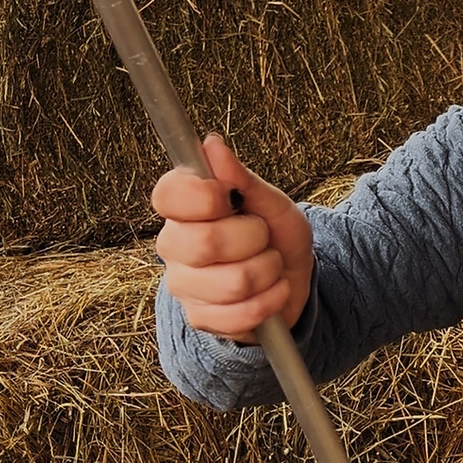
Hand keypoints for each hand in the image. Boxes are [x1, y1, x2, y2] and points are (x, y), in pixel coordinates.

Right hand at [152, 135, 313, 343]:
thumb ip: (242, 179)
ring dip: (268, 271)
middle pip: (205, 242)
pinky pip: (240, 314)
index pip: (169, 195)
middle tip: (262, 236)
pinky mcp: (200, 318)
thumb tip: (211, 144)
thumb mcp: (272, 203)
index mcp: (182, 208)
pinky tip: (272, 292)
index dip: (207, 196)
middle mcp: (173, 245)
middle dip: (254, 238)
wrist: (292, 281)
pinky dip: (270, 301)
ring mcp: (183, 285)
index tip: (232, 198)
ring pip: (233, 281)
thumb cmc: (277, 236)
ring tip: (270, 265)